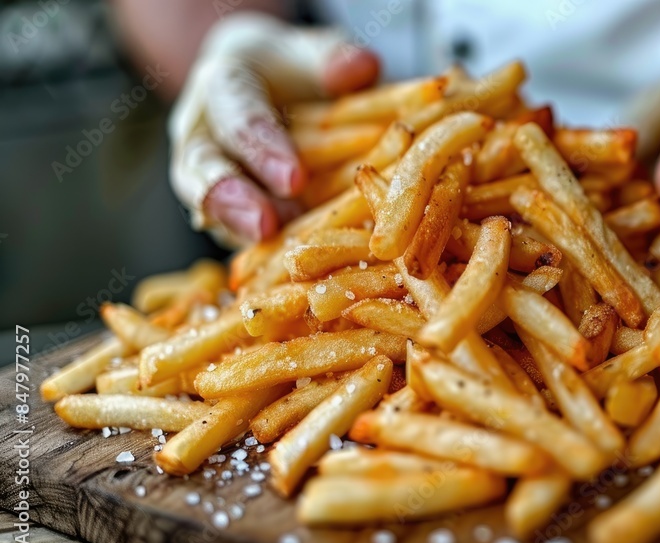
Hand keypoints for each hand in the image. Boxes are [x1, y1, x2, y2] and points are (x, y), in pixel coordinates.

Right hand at [169, 13, 378, 245]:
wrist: (271, 89)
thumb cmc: (295, 70)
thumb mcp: (317, 53)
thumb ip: (335, 58)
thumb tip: (360, 66)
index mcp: (223, 86)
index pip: (234, 111)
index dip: (260, 145)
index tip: (293, 178)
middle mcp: (202, 134)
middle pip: (200, 168)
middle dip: (231, 199)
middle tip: (265, 227)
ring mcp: (206, 178)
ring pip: (207, 209)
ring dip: (241, 234)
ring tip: (277, 254)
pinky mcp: (225, 214)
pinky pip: (232, 236)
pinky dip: (256, 255)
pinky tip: (288, 271)